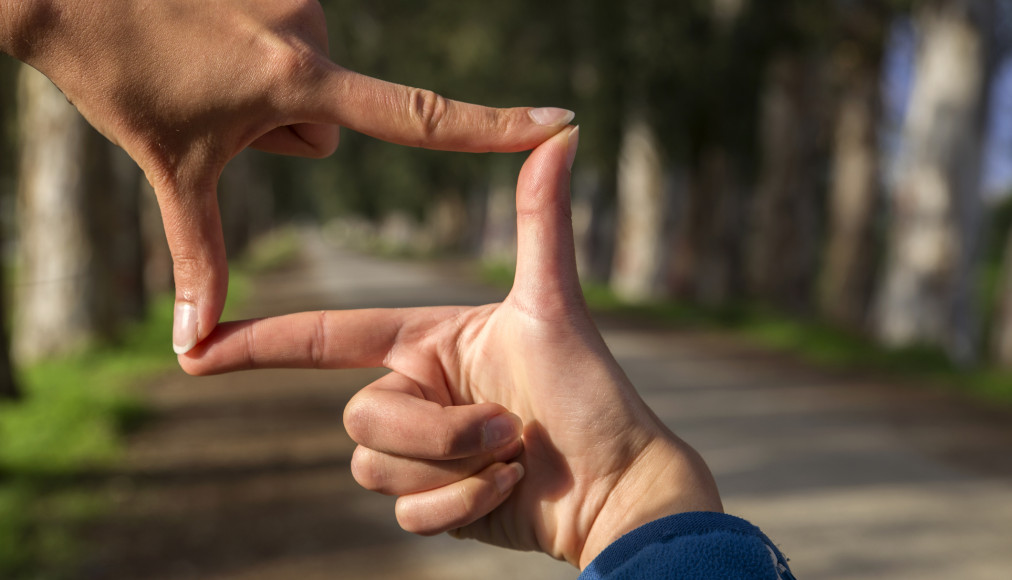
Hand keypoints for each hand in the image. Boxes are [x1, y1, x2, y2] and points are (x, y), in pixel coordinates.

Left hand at [1, 0, 574, 353]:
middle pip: (332, 117)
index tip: (559, 124)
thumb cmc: (122, 75)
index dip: (492, 129)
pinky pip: (296, 38)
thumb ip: (197, 256)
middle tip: (221, 107)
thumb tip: (195, 348)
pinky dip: (262, 54)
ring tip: (212, 74)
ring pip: (311, 78)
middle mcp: (312, 31)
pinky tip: (213, 39)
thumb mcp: (171, 168)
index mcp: (297, 81)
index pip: (417, 116)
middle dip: (283, 128)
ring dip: (271, 91)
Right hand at [178, 128, 721, 568]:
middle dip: (438, 433)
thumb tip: (563, 133)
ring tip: (517, 456)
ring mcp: (422, 454)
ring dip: (457, 468)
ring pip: (376, 468)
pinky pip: (406, 515)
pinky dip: (463, 508)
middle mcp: (416, 395)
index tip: (198, 347)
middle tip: (508, 427)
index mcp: (427, 345)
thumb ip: (540, 222)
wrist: (616, 486)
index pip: (329, 339)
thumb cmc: (591, 393)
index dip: (263, 342)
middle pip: (362, 418)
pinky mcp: (432, 502)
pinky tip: (512, 492)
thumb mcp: (554, 306)